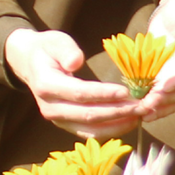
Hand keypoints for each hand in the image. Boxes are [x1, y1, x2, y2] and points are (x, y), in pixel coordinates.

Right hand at [4, 29, 142, 139]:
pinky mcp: (66, 125)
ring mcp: (58, 120)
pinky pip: (90, 132)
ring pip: (90, 129)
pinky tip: (129, 121)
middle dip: (118, 112)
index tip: (126, 92)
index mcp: (46, 86)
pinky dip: (111, 129)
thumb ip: (66, 50)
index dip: (103, 95)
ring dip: (118, 125)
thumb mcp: (55, 41)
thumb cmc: (47, 49)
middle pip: (88, 115)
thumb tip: (76, 61)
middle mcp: (50, 108)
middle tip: (143, 106)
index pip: (79, 94)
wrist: (31, 65)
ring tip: (141, 115)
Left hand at [138, 0, 174, 122]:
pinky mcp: (167, 84)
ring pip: (172, 100)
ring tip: (142, 112)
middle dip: (165, 99)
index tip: (164, 87)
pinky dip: (153, 108)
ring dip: (158, 108)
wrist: (171, 17)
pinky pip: (163, 100)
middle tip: (147, 104)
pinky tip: (140, 113)